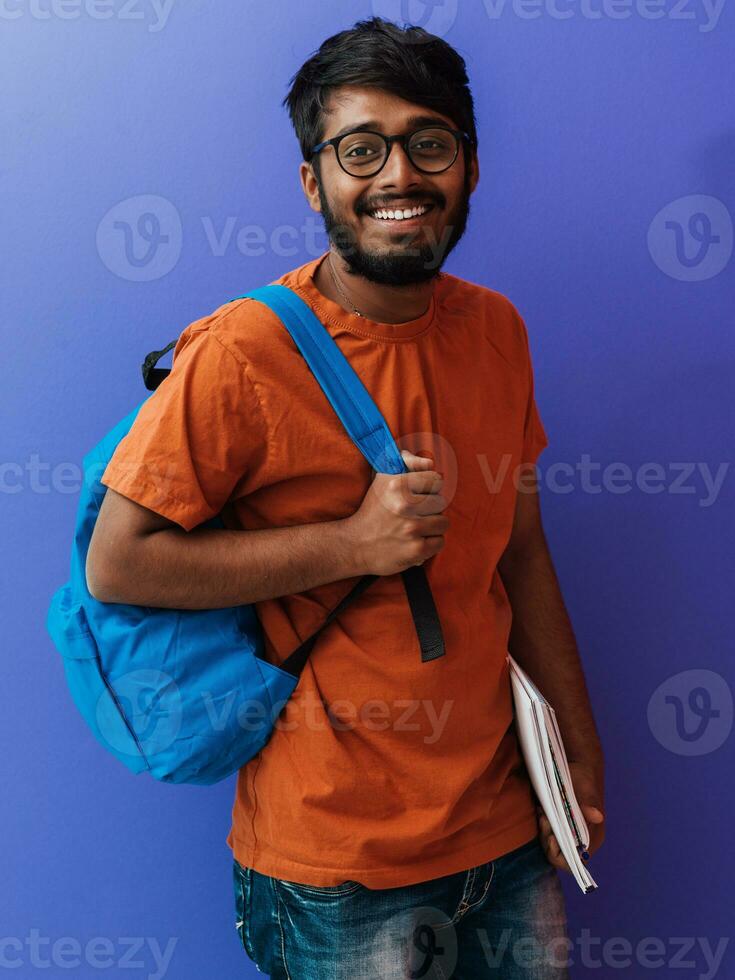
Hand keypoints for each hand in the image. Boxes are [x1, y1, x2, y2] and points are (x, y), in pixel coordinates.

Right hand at [345, 450, 448, 576]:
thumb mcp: (383, 480)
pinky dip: (430, 543)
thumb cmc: (373, 510)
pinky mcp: (416, 549)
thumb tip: (430, 463)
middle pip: (441, 502)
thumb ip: (407, 463)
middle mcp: (405, 505)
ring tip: (416, 528)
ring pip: (443, 522)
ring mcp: (412, 528)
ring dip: (432, 527)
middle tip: (415, 514)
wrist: (355, 544)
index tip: (418, 496)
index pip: (435, 480)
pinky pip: (440, 541)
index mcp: (397, 485)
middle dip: (430, 508)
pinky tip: (416, 541)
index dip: (428, 489)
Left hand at [537, 760, 604, 872]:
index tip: (551, 838)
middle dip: (549, 840)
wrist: (576, 765)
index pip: (576, 862)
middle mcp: (581, 840)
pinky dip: (543, 824)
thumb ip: (589, 803)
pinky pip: (548, 833)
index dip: (561, 856)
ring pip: (551, 844)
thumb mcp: (586, 788)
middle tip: (544, 819)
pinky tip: (541, 810)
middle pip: (560, 855)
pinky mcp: (559, 825)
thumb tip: (597, 816)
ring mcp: (569, 833)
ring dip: (544, 831)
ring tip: (543, 812)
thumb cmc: (585, 778)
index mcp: (592, 837)